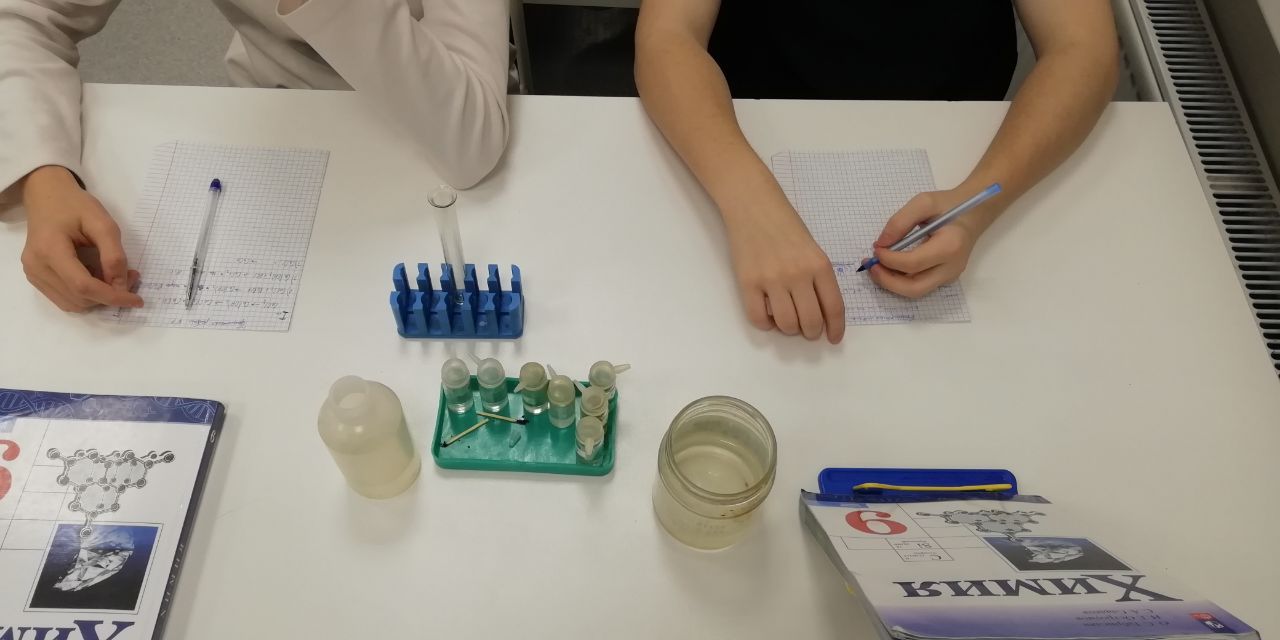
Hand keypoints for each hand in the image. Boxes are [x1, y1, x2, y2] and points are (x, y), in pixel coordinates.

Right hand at [20, 166, 142, 311]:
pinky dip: (86, 295)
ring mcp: (33, 274)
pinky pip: (65, 298)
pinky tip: (95, 275)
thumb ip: (113, 254)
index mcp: (49, 250)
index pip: (83, 286)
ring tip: (113, 275)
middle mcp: (36, 267)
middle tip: (130, 275)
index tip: (137, 300)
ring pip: (72, 303)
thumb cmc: (75, 205)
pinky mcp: (36, 278)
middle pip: (79, 298)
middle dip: (109, 295)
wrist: (47, 196)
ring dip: (98, 297)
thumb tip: (121, 285)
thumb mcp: (102, 223)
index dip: (112, 297)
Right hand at [724, 193, 844, 343]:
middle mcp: (797, 274)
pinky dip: (766, 325)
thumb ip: (818, 278)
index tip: (833, 338)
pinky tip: (769, 317)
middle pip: (810, 321)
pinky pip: (758, 318)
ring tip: (788, 321)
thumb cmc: (785, 225)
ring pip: (786, 324)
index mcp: (819, 265)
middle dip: (811, 332)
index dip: (836, 328)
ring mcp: (771, 279)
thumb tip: (820, 312)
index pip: (833, 307)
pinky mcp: (748, 283)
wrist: (753, 205)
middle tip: (808, 330)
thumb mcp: (812, 249)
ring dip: (789, 330)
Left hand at [867, 189, 989, 298]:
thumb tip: (880, 244)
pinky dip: (900, 281)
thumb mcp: (923, 202)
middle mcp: (951, 267)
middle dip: (887, 281)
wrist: (972, 213)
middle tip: (870, 266)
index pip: (913, 263)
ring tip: (876, 267)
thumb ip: (900, 222)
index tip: (875, 249)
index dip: (889, 259)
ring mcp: (950, 276)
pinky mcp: (945, 278)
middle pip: (914, 288)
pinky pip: (919, 286)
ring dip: (891, 283)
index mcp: (950, 246)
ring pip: (915, 291)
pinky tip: (889, 267)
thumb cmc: (948, 205)